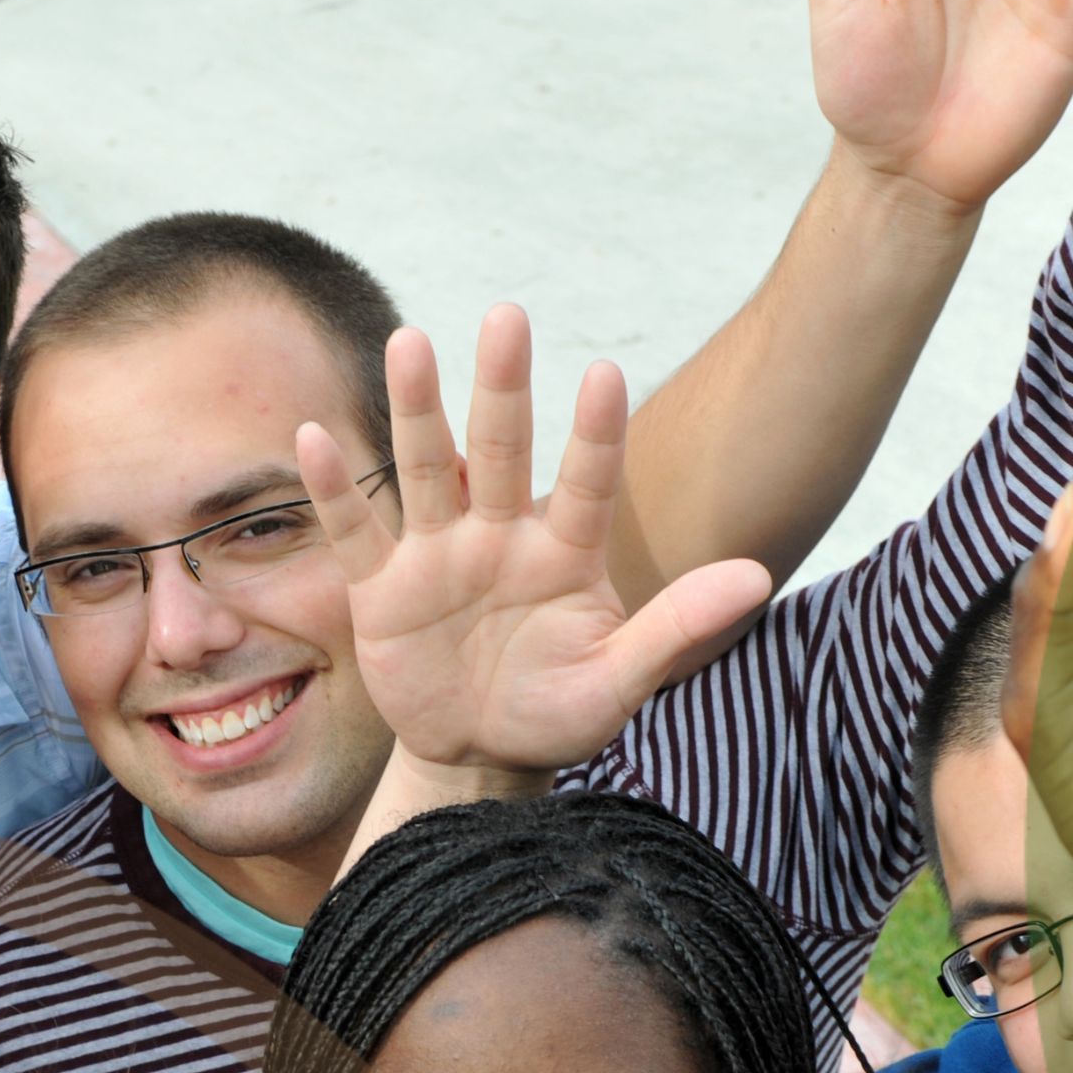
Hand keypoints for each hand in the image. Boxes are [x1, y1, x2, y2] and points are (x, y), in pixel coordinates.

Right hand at [305, 305, 776, 777]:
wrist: (480, 756)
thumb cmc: (559, 713)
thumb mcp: (619, 682)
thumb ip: (677, 627)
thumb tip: (758, 577)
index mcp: (565, 554)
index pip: (588, 482)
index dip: (594, 433)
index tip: (606, 373)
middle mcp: (501, 537)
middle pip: (499, 451)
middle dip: (501, 387)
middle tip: (507, 316)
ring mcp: (439, 557)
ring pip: (426, 469)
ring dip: (417, 408)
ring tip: (409, 341)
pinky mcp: (382, 591)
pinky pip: (358, 531)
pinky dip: (335, 489)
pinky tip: (313, 438)